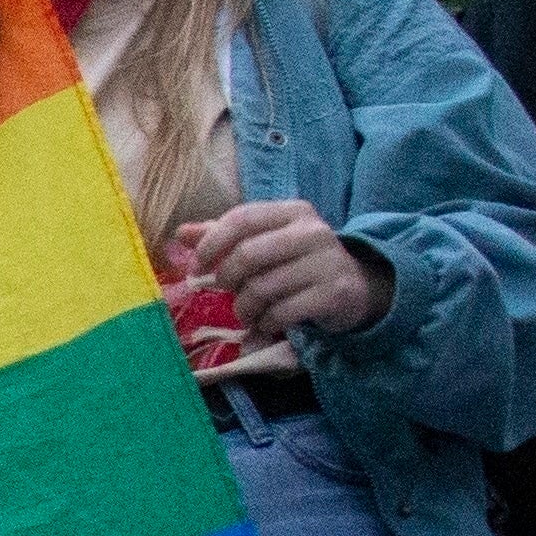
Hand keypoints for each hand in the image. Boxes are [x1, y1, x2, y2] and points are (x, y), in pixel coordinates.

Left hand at [183, 198, 393, 341]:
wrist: (354, 287)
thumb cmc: (297, 262)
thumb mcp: (266, 241)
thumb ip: (225, 235)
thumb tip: (181, 233)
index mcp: (292, 212)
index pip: (242, 218)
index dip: (212, 243)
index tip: (197, 266)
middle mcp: (313, 232)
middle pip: (248, 255)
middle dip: (227, 279)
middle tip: (227, 290)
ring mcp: (327, 262)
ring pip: (262, 288)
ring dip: (245, 308)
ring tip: (247, 312)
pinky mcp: (334, 293)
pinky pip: (282, 312)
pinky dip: (265, 323)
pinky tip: (267, 323)